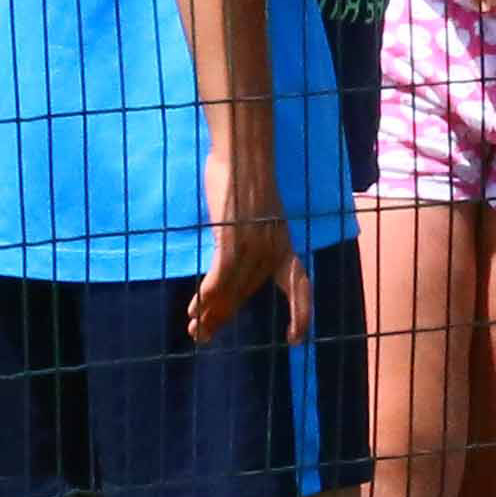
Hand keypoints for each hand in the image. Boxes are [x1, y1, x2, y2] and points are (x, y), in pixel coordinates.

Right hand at [186, 173, 289, 342]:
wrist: (243, 157)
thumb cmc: (247, 185)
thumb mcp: (258, 221)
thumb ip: (252, 247)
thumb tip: (235, 275)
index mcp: (286, 247)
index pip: (300, 287)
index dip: (301, 313)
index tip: (295, 339)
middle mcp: (273, 251)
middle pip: (248, 295)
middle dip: (224, 317)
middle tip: (204, 335)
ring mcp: (254, 246)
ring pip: (231, 290)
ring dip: (210, 312)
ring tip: (194, 329)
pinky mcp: (233, 240)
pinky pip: (219, 277)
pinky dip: (207, 294)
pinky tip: (196, 307)